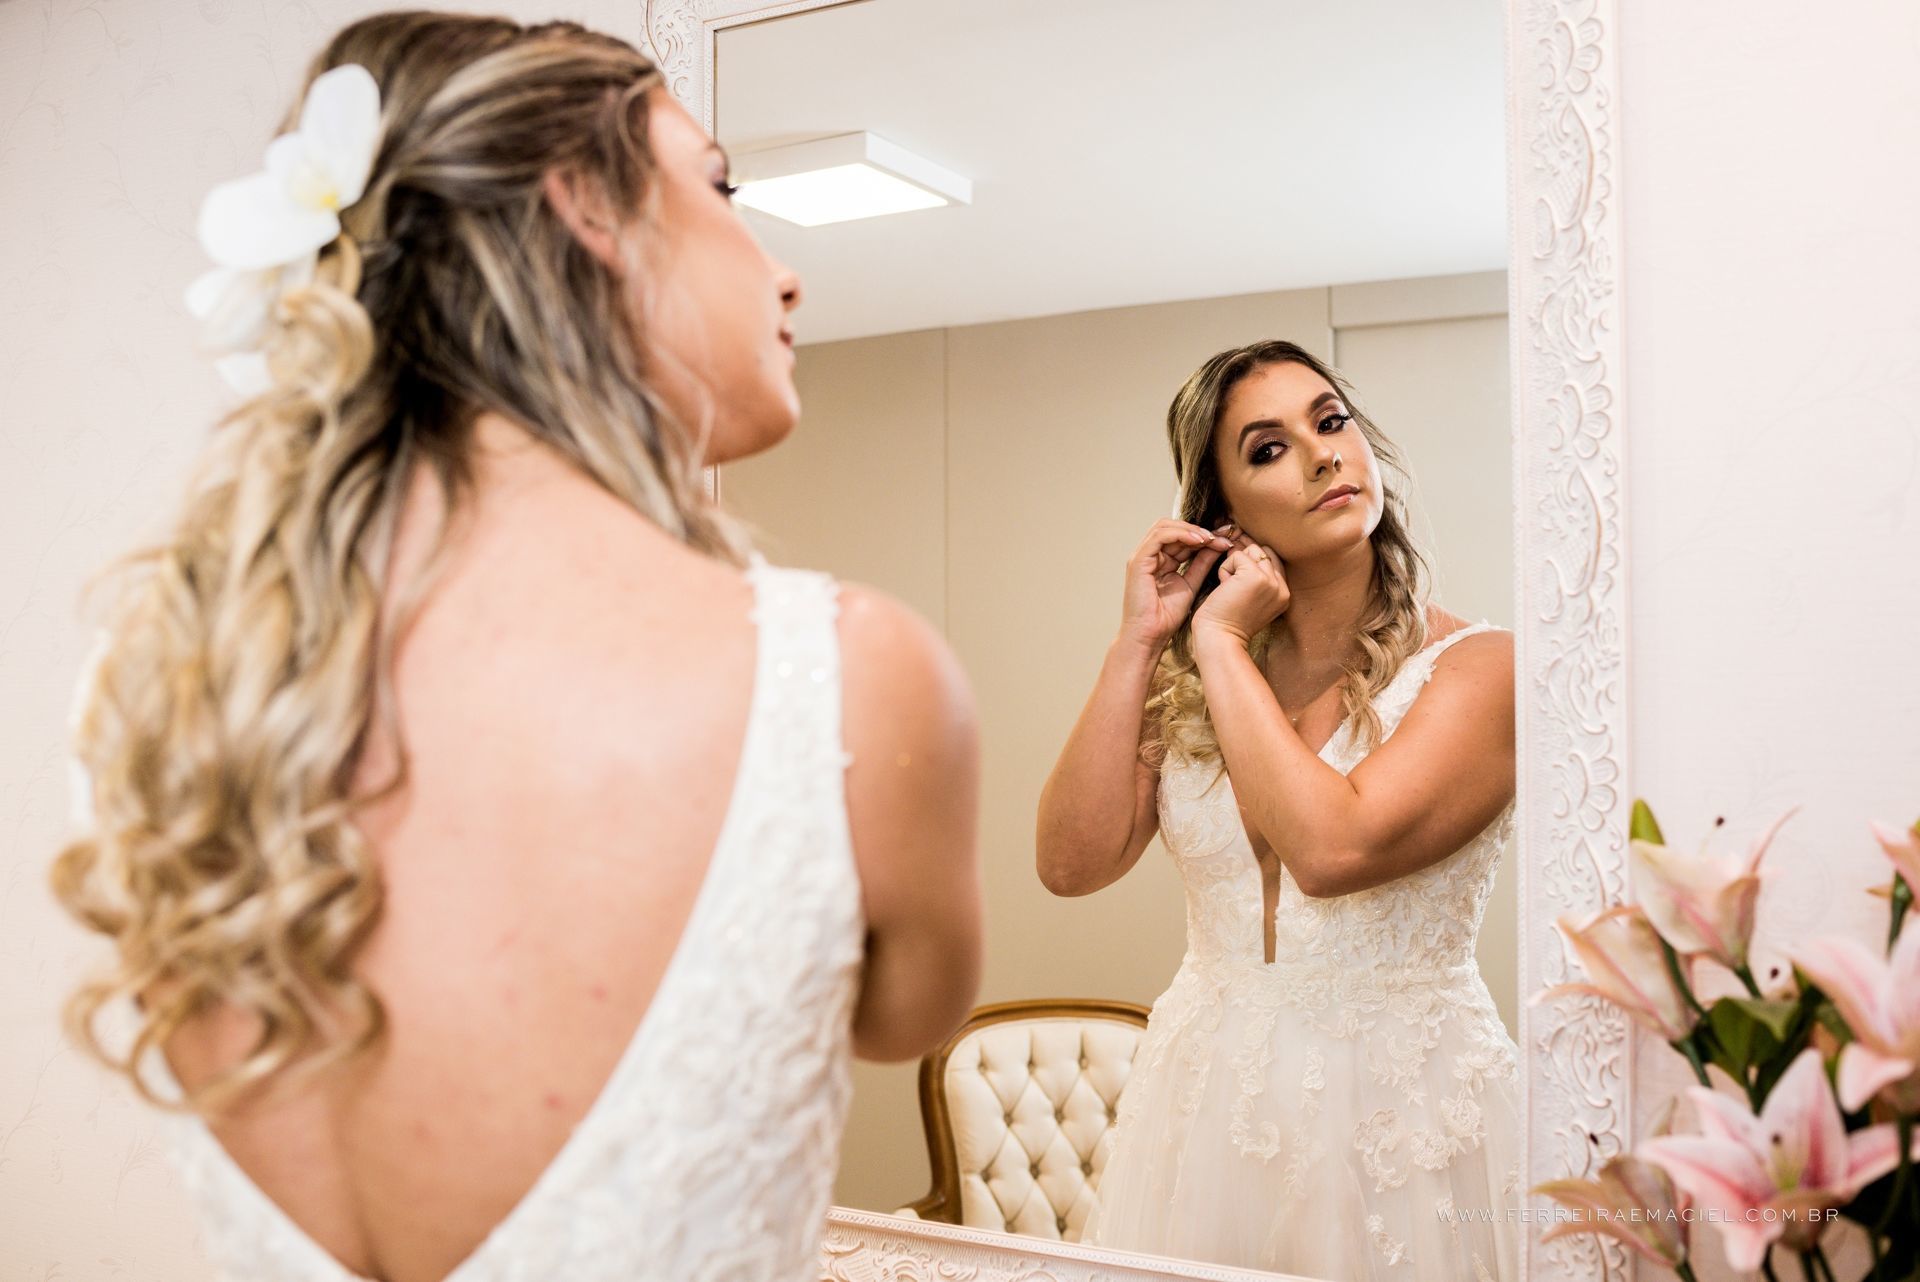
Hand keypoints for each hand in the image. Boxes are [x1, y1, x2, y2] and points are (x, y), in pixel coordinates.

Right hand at [1118, 519, 1235, 652]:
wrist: (1150, 636)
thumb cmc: (1166, 617)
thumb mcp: (1191, 584)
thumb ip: (1201, 564)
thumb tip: (1218, 545)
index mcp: (1160, 561)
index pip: (1180, 537)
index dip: (1203, 535)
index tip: (1226, 539)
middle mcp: (1149, 556)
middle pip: (1172, 527)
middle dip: (1198, 528)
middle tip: (1221, 535)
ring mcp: (1141, 557)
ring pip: (1164, 527)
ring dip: (1190, 529)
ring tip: (1210, 537)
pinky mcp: (1138, 561)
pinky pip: (1159, 537)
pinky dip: (1180, 534)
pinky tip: (1199, 540)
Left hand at [1191, 534, 1290, 649]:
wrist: (1220, 638)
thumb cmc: (1228, 622)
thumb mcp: (1251, 600)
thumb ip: (1258, 578)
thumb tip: (1245, 548)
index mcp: (1284, 594)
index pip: (1273, 561)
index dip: (1253, 563)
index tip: (1237, 577)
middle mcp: (1282, 587)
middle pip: (1263, 552)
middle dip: (1244, 562)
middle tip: (1233, 586)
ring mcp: (1270, 580)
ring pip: (1251, 551)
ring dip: (1234, 565)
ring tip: (1230, 588)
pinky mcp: (1255, 575)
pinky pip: (1237, 555)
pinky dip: (1225, 568)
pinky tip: (1224, 587)